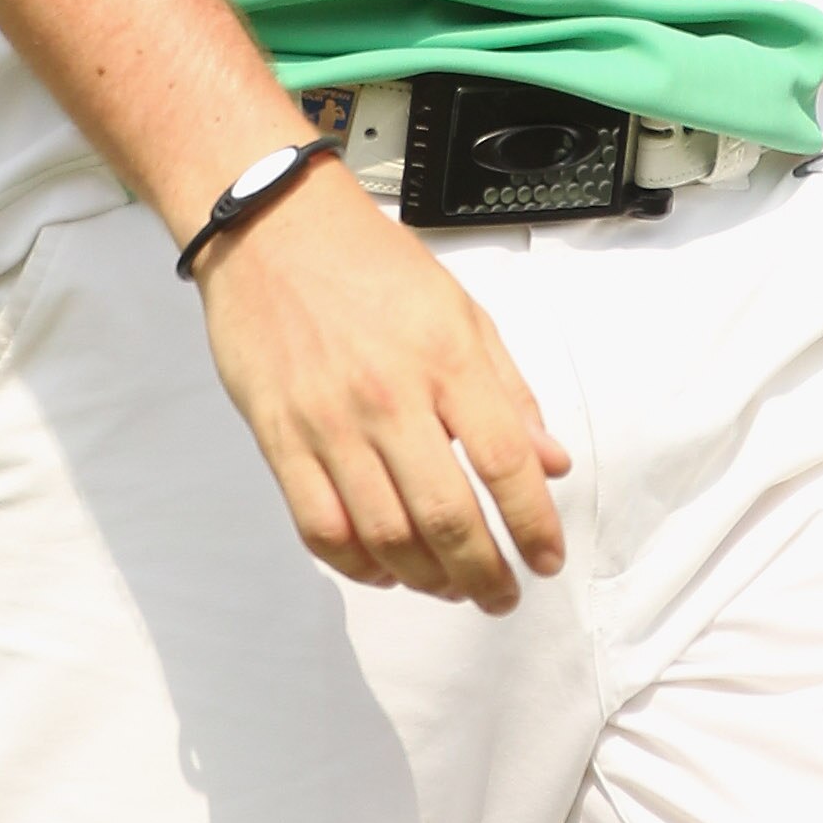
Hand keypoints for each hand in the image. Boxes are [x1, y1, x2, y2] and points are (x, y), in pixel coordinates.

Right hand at [194, 161, 571, 612]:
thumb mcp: (461, 310)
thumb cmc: (368, 262)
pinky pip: (321, 527)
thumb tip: (550, 461)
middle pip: (446, 515)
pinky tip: (384, 569)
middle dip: (483, 573)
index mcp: (446, 357)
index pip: (505, 462)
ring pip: (384, 535)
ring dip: (426, 579)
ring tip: (450, 587)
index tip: (546, 559)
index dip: (533, 524)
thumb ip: (509, 390)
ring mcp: (329, 422)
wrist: (272, 227)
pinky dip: (357, 564)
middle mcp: (389, 396)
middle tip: (501, 594)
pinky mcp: (280, 439)